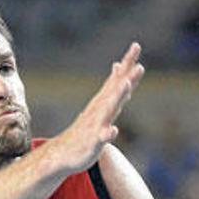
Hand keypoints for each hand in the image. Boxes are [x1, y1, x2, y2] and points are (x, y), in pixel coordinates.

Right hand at [52, 42, 144, 172]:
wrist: (61, 153)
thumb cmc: (84, 130)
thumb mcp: (100, 105)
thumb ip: (113, 86)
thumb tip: (118, 65)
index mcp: (104, 102)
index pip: (117, 79)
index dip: (127, 63)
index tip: (136, 45)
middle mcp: (100, 109)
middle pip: (115, 89)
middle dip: (126, 74)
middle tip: (136, 59)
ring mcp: (96, 124)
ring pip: (109, 109)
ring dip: (118, 96)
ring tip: (126, 84)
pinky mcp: (93, 141)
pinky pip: (101, 137)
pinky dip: (108, 133)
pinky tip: (113, 130)